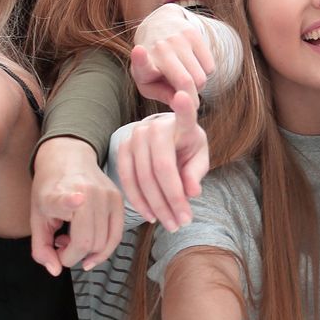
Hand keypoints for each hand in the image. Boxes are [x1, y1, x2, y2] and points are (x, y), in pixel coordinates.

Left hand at [30, 138, 124, 274]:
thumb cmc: (49, 190)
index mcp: (59, 193)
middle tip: (60, 246)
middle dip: (71, 256)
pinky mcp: (119, 200)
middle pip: (87, 242)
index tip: (77, 198)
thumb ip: (41, 248)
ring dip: (87, 253)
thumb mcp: (36, 218)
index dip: (70, 201)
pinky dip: (103, 250)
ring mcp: (107, 196)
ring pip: (103, 243)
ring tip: (72, 242)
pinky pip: (116, 237)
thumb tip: (56, 271)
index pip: (66, 198)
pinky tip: (89, 248)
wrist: (68, 159)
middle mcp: (88, 193)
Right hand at [114, 90, 208, 228]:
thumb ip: (196, 172)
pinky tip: (151, 215)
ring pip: (143, 178)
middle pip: (161, 167)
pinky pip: (127, 180)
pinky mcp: (121, 149)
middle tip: (183, 222)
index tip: (183, 95)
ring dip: (156, 206)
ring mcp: (134, 137)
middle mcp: (153, 127)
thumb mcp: (198, 157)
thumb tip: (191, 192)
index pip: (184, 115)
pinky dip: (139, 201)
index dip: (184, 106)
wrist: (162, 140)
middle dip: (172, 200)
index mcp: (180, 124)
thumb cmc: (187, 148)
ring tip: (171, 224)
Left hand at [131, 5, 216, 106]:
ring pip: (201, 79)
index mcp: (143, 66)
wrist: (159, 26)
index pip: (142, 63)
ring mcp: (177, 40)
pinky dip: (204, 73)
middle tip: (186, 98)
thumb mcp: (149, 84)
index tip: (139, 50)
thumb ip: (163, 96)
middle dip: (191, 97)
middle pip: (186, 82)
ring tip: (186, 77)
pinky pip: (210, 67)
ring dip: (197, 85)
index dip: (141, 58)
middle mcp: (159, 49)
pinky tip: (193, 66)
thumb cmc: (154, 65)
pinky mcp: (193, 34)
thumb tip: (181, 103)